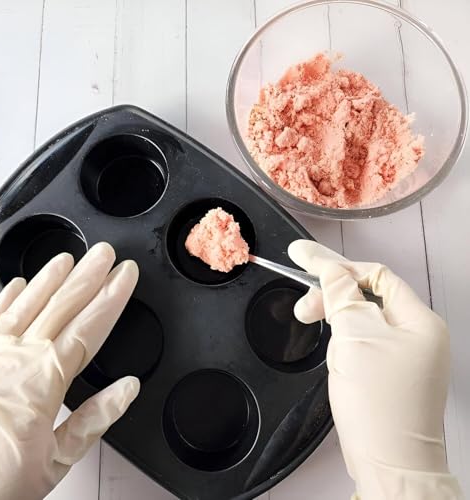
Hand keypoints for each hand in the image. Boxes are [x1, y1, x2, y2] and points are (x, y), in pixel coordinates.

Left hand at [0, 242, 139, 499]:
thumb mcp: (56, 462)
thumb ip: (95, 418)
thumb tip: (127, 388)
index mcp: (42, 384)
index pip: (88, 328)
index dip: (111, 298)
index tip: (126, 276)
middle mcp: (13, 364)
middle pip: (59, 309)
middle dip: (87, 277)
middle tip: (104, 253)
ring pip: (23, 309)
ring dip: (48, 280)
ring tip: (67, 258)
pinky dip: (3, 302)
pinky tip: (16, 284)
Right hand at [288, 240, 461, 499]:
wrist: (387, 463)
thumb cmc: (376, 398)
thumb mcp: (355, 336)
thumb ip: (341, 295)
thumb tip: (327, 266)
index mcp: (418, 319)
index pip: (375, 276)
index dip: (338, 266)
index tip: (302, 257)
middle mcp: (416, 333)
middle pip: (367, 297)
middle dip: (333, 298)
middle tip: (303, 309)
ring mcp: (404, 354)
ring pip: (361, 320)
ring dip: (337, 323)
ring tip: (322, 343)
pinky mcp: (388, 372)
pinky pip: (362, 341)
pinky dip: (344, 342)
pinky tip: (335, 355)